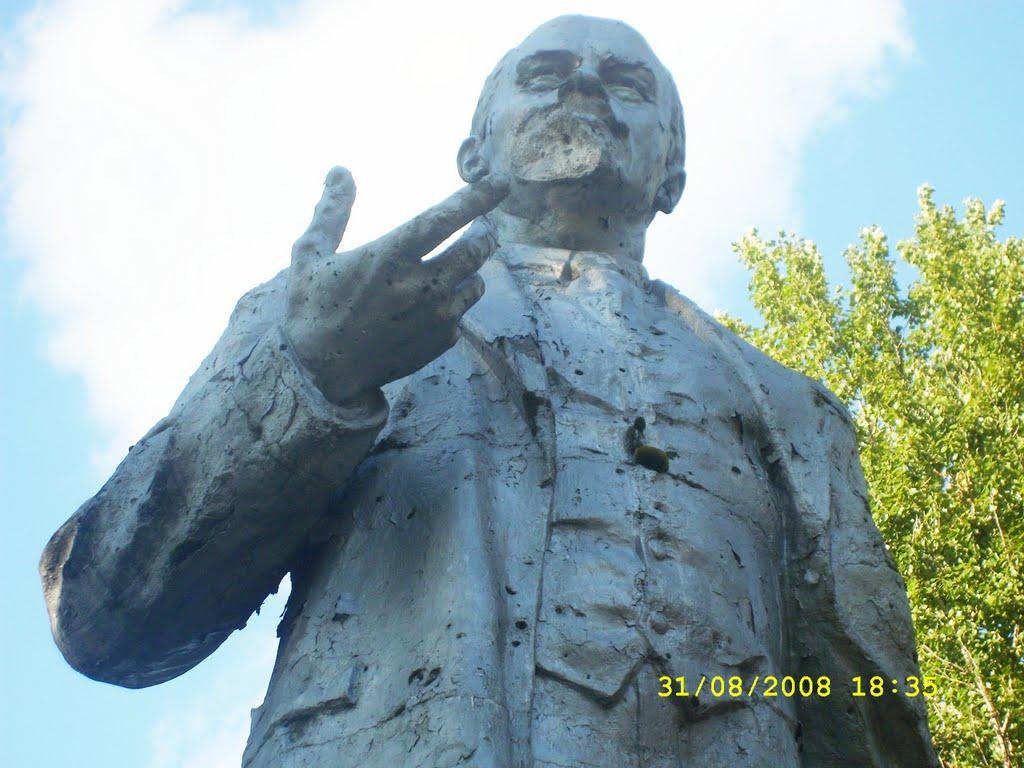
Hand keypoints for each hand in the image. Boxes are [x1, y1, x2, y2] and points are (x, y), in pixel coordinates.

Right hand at [283, 167, 508, 402]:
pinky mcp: (441, 341)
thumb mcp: (310, 254)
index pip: (446, 218)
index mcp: (389, 257)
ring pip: (477, 282)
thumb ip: (332, 211)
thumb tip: (340, 171)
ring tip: (458, 264)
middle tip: (481, 227)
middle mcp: (419, 285)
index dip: (478, 196)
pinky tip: (435, 303)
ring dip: (472, 268)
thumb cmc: (311, 308)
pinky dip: (456, 301)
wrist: (320, 372)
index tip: (501, 180)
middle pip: (475, 249)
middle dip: (484, 233)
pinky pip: (463, 312)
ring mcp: (435, 316)